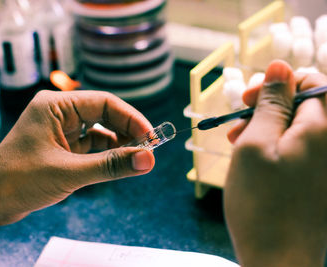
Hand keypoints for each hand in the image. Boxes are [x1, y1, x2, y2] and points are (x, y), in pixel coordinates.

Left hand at [0, 90, 154, 254]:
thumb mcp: (70, 172)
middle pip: (104, 115)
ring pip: (99, 131)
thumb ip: (110, 166)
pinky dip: (105, 154)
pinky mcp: (61, 147)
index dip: (131, 119)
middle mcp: (58, 112)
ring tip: (137, 159)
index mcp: (55, 105)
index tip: (152, 137)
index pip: (104, 103)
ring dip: (118, 144)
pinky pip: (90, 146)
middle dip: (127, 132)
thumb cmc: (18, 181)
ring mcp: (60, 130)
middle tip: (149, 150)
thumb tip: (148, 160)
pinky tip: (117, 164)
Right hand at [224, 60, 326, 266]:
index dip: (276, 85)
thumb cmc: (261, 203)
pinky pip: (300, 149)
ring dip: (267, 128)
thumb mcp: (255, 145)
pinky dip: (276, 147)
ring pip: (298, 128)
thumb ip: (271, 103)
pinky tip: (253, 158)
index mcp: (323, 129)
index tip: (247, 100)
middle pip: (304, 104)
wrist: (279, 261)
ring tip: (237, 142)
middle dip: (268, 107)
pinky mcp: (319, 180)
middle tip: (237, 123)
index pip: (310, 82)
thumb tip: (281, 65)